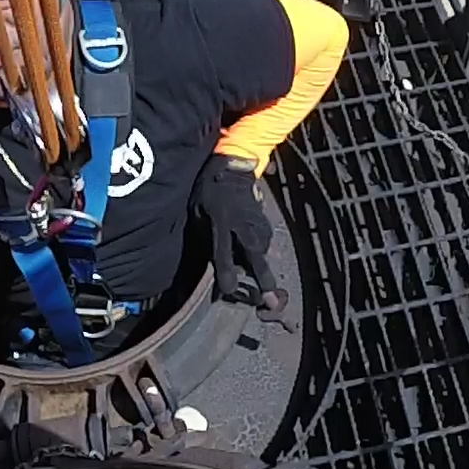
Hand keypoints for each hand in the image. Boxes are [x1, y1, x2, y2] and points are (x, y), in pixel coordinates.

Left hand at [193, 154, 278, 301]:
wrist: (233, 167)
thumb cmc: (209, 191)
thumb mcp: (197, 211)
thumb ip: (202, 235)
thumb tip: (206, 260)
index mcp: (221, 222)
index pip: (223, 253)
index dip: (226, 273)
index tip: (229, 290)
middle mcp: (241, 225)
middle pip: (253, 256)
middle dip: (262, 279)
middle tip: (271, 301)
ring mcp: (255, 223)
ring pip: (261, 251)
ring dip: (261, 267)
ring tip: (265, 286)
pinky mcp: (263, 221)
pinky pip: (263, 242)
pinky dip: (260, 252)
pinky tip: (257, 258)